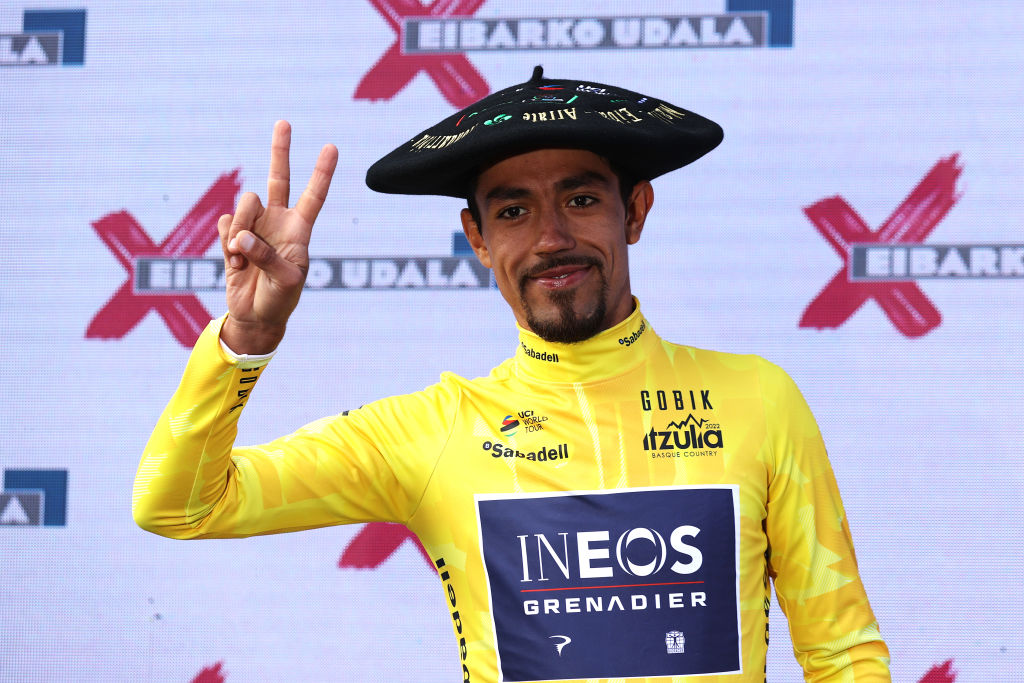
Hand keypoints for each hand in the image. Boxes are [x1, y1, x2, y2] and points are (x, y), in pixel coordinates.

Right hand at [217, 121, 337, 353]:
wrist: (255, 316)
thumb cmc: (280, 299)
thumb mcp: (285, 281)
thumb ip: (266, 255)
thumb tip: (242, 236)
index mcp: (300, 230)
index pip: (314, 196)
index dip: (322, 172)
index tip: (332, 147)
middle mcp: (278, 222)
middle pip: (279, 179)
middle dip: (280, 151)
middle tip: (285, 122)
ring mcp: (254, 226)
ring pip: (243, 205)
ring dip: (240, 231)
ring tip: (242, 257)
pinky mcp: (231, 236)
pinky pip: (225, 224)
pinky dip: (226, 244)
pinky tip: (234, 261)